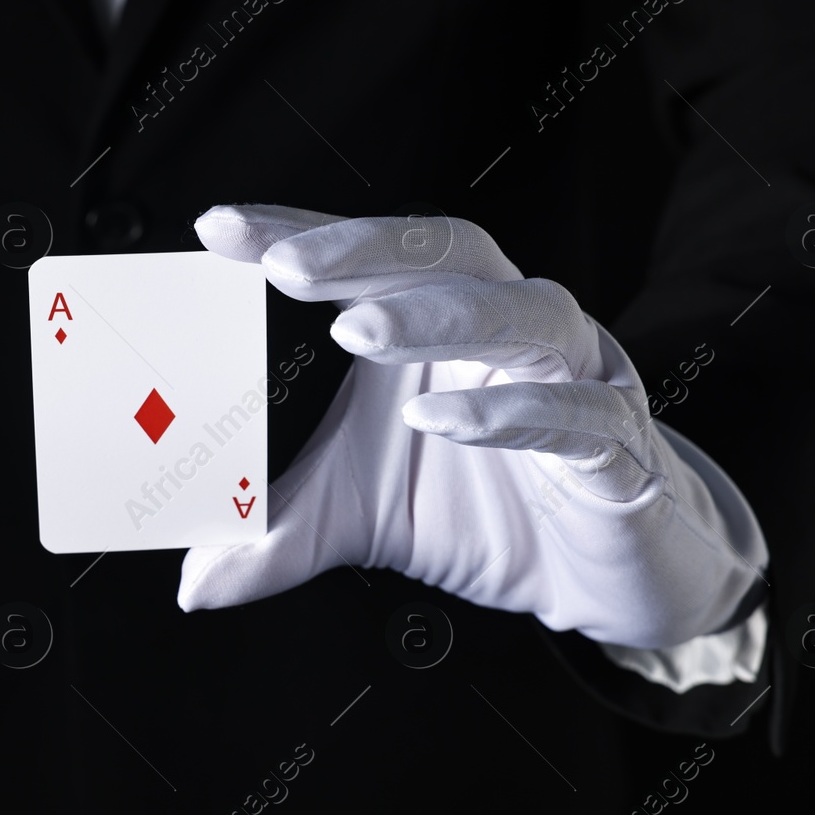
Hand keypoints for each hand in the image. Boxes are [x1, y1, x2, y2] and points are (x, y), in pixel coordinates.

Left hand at [176, 205, 767, 648]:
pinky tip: (438, 418)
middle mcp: (512, 331)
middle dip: (366, 250)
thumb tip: (195, 585)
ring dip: (439, 315)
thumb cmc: (488, 513)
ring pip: (524, 315)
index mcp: (444, 326)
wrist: (612, 577)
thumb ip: (283, 537)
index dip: (301, 233)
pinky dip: (509, 412)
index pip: (371, 261)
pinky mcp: (619, 449)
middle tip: (282, 264)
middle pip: (452, 255)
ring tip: (356, 331)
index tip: (217, 229)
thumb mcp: (364, 521)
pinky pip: (576, 413)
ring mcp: (577, 379)